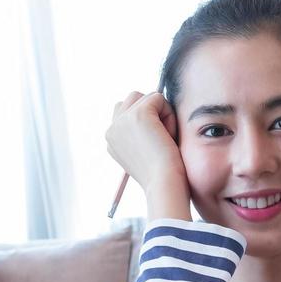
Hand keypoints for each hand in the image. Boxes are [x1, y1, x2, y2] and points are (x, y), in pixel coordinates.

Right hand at [107, 91, 188, 218]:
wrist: (164, 184)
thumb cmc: (163, 173)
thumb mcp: (146, 152)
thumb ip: (141, 131)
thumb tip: (153, 101)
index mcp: (111, 140)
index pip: (125, 111)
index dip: (146, 120)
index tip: (154, 145)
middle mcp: (111, 129)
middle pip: (134, 98)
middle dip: (153, 112)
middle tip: (160, 139)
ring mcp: (122, 120)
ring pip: (147, 97)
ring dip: (162, 113)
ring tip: (165, 138)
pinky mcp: (138, 114)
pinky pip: (158, 98)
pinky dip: (169, 114)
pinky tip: (168, 136)